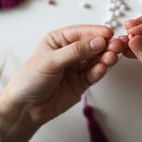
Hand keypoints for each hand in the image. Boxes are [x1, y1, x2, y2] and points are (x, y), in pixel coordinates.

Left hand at [0, 25, 124, 125]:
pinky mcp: (81, 83)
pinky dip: (99, 71)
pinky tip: (103, 68)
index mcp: (58, 41)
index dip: (95, 32)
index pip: (80, 33)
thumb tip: (98, 42)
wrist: (25, 108)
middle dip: (104, 45)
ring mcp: (76, 68)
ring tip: (112, 57)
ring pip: (95, 60)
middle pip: (91, 46)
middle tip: (116, 45)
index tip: (109, 33)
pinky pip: (93, 74)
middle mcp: (69, 52)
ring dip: (104, 58)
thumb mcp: (51, 61)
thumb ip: (76, 51)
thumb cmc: (30, 80)